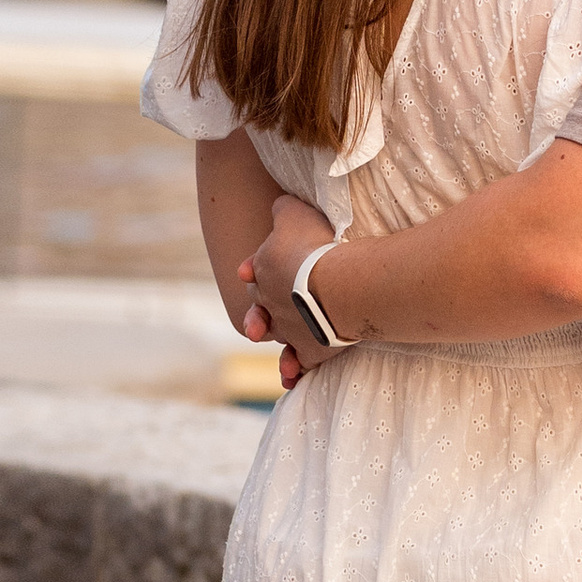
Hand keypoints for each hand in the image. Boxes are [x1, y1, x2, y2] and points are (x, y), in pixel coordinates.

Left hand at [239, 193, 346, 369]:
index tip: (246, 272)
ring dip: (276, 343)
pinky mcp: (310, 349)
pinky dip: (295, 369)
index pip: (253, 271)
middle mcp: (270, 304)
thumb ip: (283, 210)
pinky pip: (300, 362)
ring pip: (277, 338)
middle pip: (259, 309)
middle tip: (258, 317)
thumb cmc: (314, 247)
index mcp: (264, 271)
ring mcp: (288, 329)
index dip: (252, 270)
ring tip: (279, 351)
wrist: (334, 286)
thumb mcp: (295, 214)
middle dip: (258, 313)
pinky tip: (292, 376)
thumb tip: (279, 205)